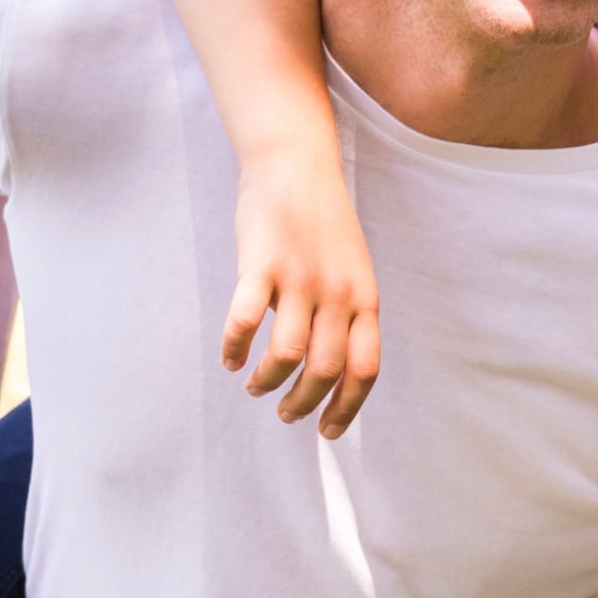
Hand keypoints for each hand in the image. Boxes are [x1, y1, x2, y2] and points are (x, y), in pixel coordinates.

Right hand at [222, 156, 381, 437]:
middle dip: (303, 404)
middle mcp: (337, 293)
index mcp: (365, 298)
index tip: (328, 432)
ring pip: (285, 356)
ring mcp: (299, 279)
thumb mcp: (353, 269)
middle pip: (324, 371)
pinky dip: (235, 349)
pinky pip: (244, 321)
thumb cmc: (323, 223)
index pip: (365, 369)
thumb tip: (334, 368)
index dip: (347, 407)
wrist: (297, 166)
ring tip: (255, 386)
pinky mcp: (260, 266)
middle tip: (285, 414)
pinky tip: (231, 358)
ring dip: (267, 382)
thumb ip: (349, 313)